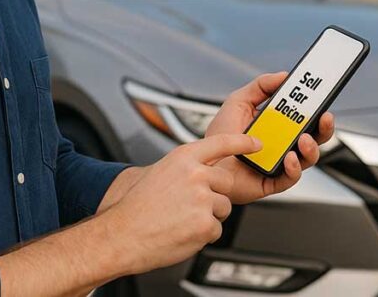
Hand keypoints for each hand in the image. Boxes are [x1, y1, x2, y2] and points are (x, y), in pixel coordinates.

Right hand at [103, 133, 261, 275]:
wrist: (120, 236)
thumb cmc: (134, 208)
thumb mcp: (158, 173)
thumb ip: (184, 169)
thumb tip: (205, 172)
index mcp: (183, 157)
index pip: (222, 143)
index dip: (243, 141)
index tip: (257, 143)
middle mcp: (195, 174)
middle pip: (226, 182)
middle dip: (215, 195)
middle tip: (190, 206)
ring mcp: (202, 199)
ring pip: (223, 208)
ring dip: (208, 216)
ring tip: (181, 220)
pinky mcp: (205, 224)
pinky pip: (215, 229)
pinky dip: (202, 235)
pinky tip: (181, 232)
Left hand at [206, 72, 334, 204]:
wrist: (203, 163)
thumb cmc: (220, 135)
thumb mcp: (238, 102)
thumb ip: (260, 86)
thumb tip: (283, 75)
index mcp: (278, 125)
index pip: (304, 116)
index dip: (316, 107)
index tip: (322, 97)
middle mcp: (283, 144)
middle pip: (314, 137)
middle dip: (324, 128)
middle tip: (324, 117)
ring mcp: (279, 163)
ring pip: (307, 158)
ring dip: (311, 148)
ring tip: (304, 139)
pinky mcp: (272, 182)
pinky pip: (290, 177)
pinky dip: (294, 168)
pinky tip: (289, 158)